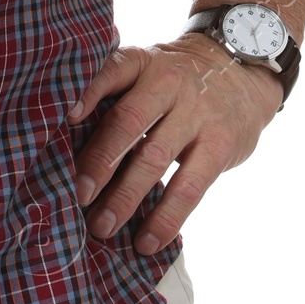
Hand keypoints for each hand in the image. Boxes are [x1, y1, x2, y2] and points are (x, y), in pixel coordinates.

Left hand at [66, 31, 285, 253]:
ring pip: (155, 158)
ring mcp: (196, 114)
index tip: (65, 120)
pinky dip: (166, 218)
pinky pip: (189, 187)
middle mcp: (167, 83)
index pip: (110, 71)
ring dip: (125, 197)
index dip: (87, 94)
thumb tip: (70, 141)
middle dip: (100, 160)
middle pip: (128, 121)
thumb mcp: (148, 71)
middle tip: (77, 195)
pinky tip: (147, 240)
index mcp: (142, 62)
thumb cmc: (175, 81)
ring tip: (102, 227)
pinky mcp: (219, 145)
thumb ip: (117, 96)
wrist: (239, 71)